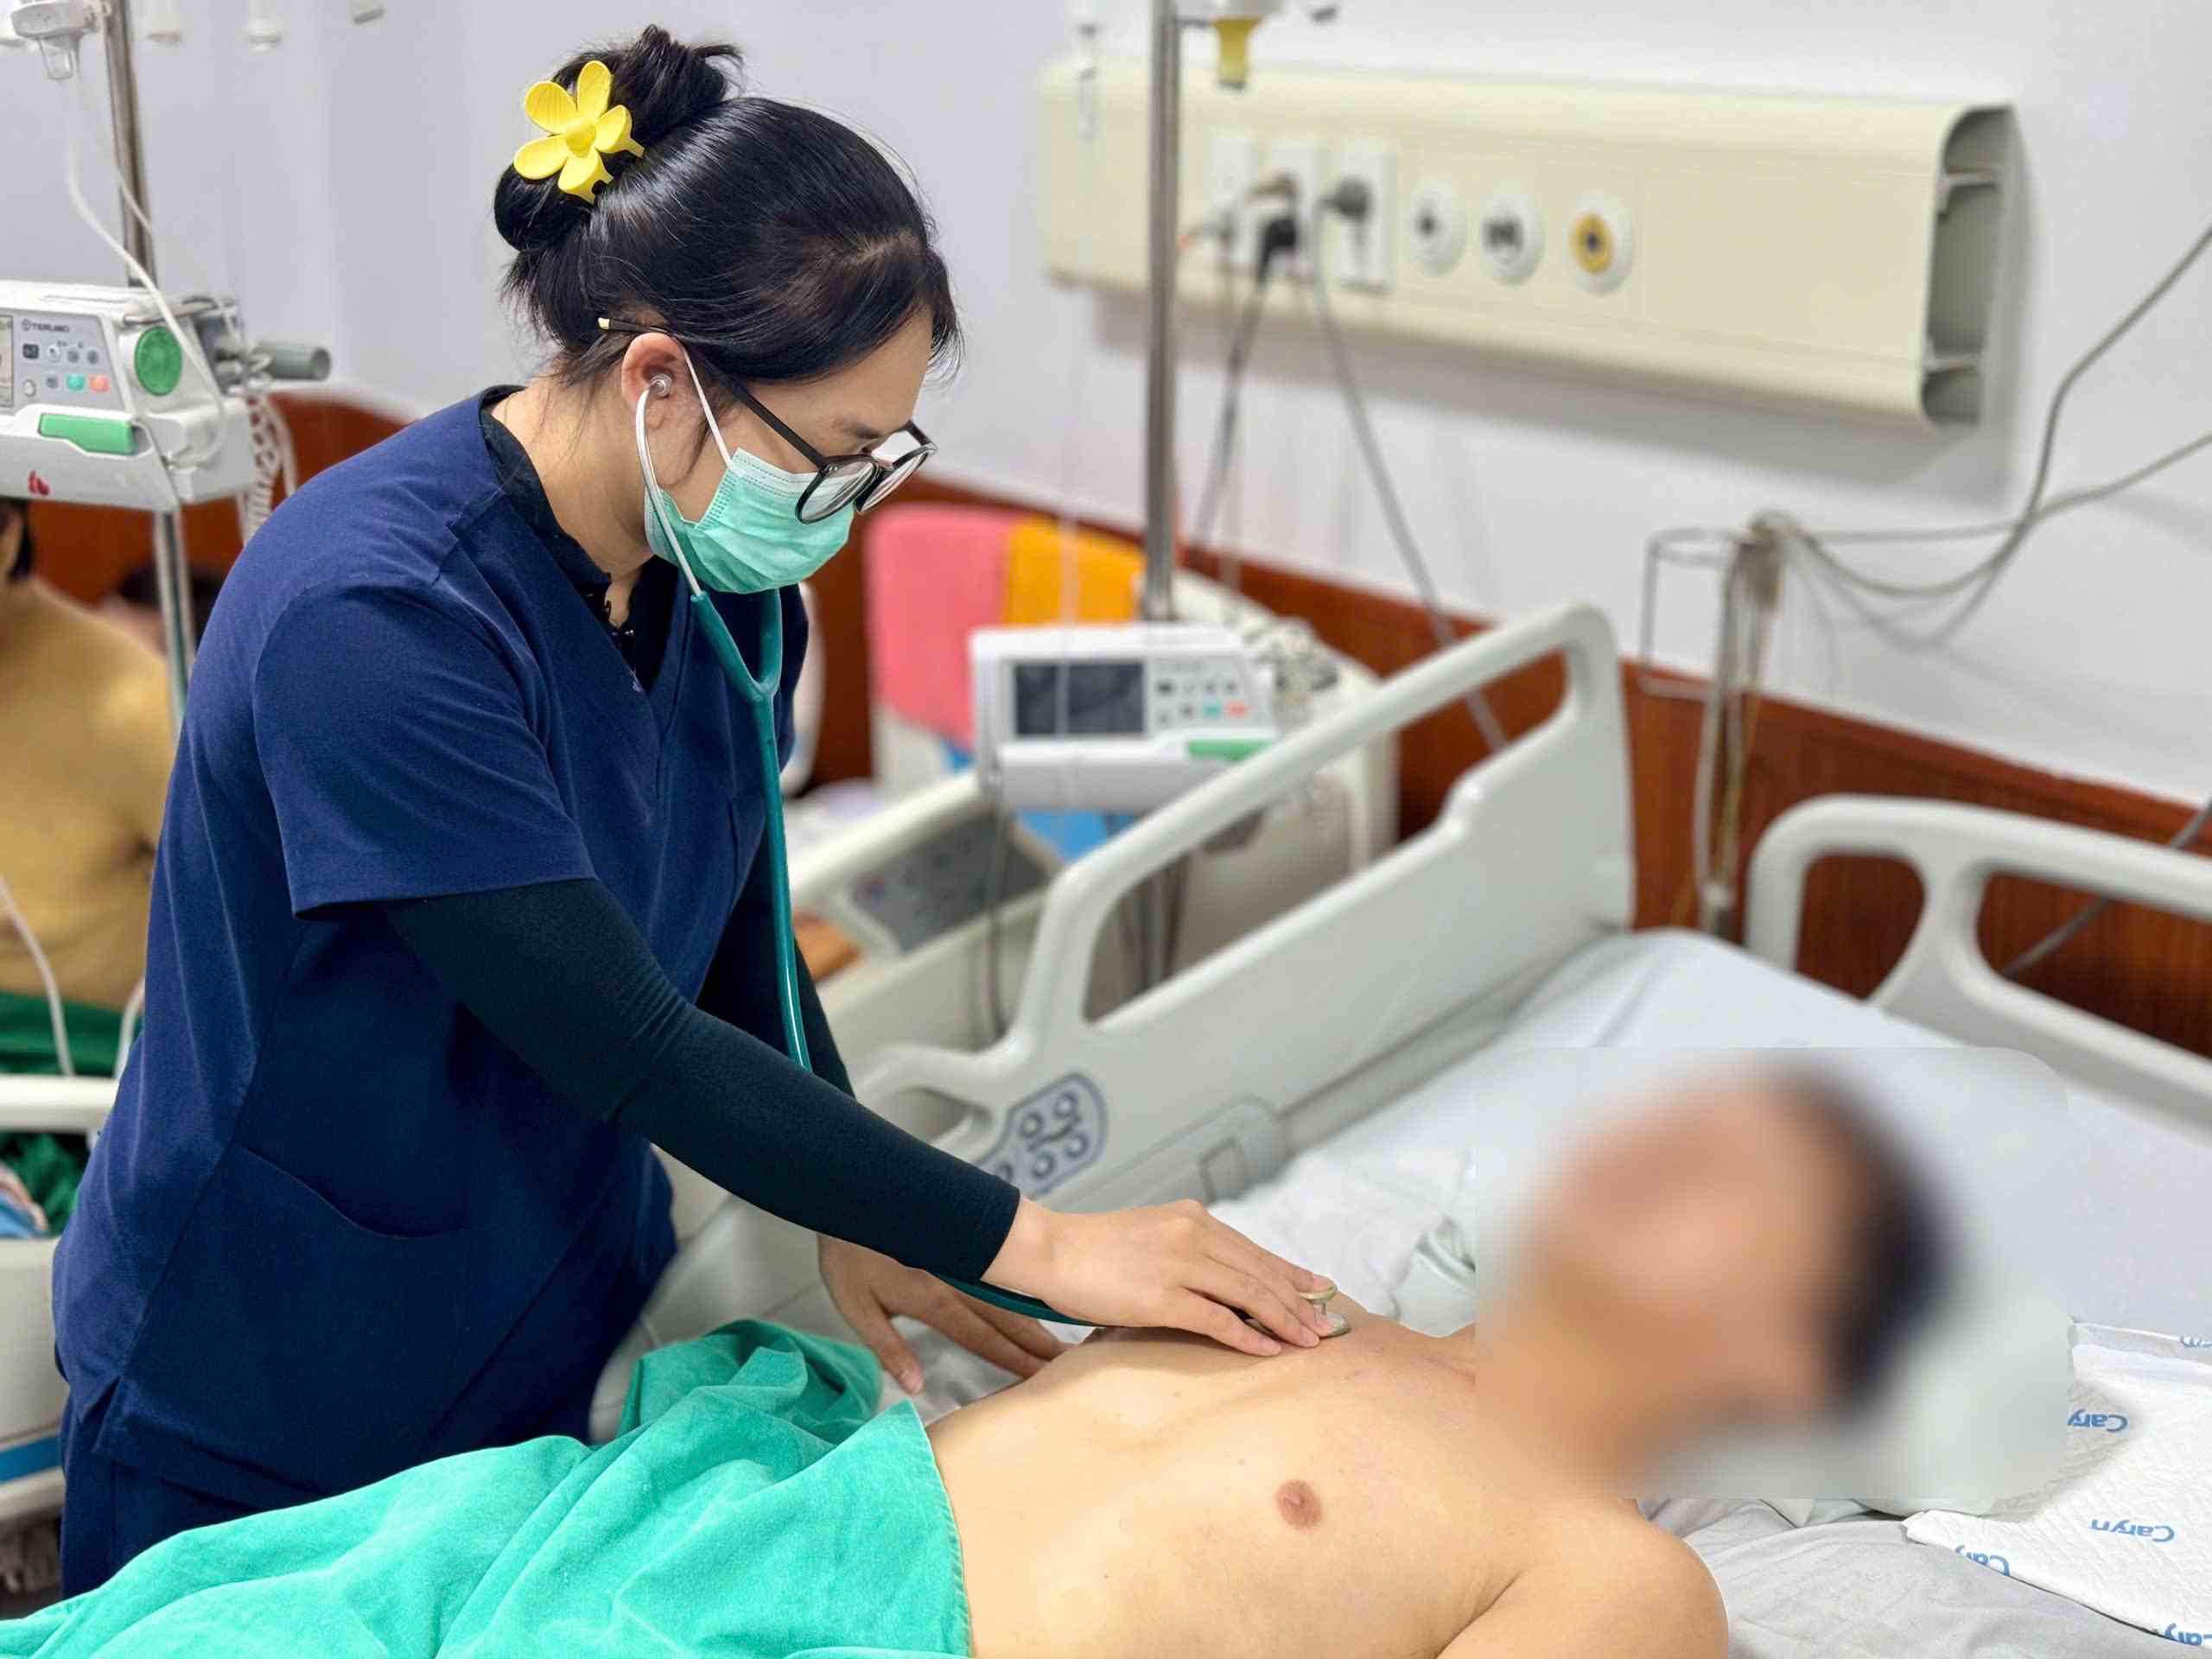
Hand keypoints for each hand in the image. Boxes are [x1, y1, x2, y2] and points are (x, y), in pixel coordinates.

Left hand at [818, 1235, 1065, 1395]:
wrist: (849, 1189)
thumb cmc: (847, 1253)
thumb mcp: (856, 1307)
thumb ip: (889, 1348)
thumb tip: (918, 1387)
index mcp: (933, 1298)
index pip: (981, 1337)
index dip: (1013, 1359)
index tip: (1042, 1376)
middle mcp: (957, 1276)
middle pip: (1008, 1315)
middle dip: (1040, 1339)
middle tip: (1073, 1359)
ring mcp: (963, 1253)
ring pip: (1010, 1288)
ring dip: (1038, 1311)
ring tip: (1067, 1328)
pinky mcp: (963, 1233)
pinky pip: (1001, 1260)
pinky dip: (1024, 1277)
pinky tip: (1041, 1283)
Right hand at [984, 1198, 1334, 1355]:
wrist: (1048, 1250)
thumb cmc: (1094, 1248)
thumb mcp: (1151, 1234)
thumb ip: (1186, 1247)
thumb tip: (1220, 1277)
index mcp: (1192, 1217)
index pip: (1255, 1250)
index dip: (1292, 1273)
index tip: (1320, 1290)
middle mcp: (1193, 1233)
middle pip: (1262, 1272)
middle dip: (1299, 1301)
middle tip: (1328, 1325)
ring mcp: (1179, 1264)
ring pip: (1249, 1294)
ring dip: (1285, 1320)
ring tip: (1309, 1341)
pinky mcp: (1162, 1297)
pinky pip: (1219, 1319)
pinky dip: (1249, 1336)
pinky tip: (1270, 1350)